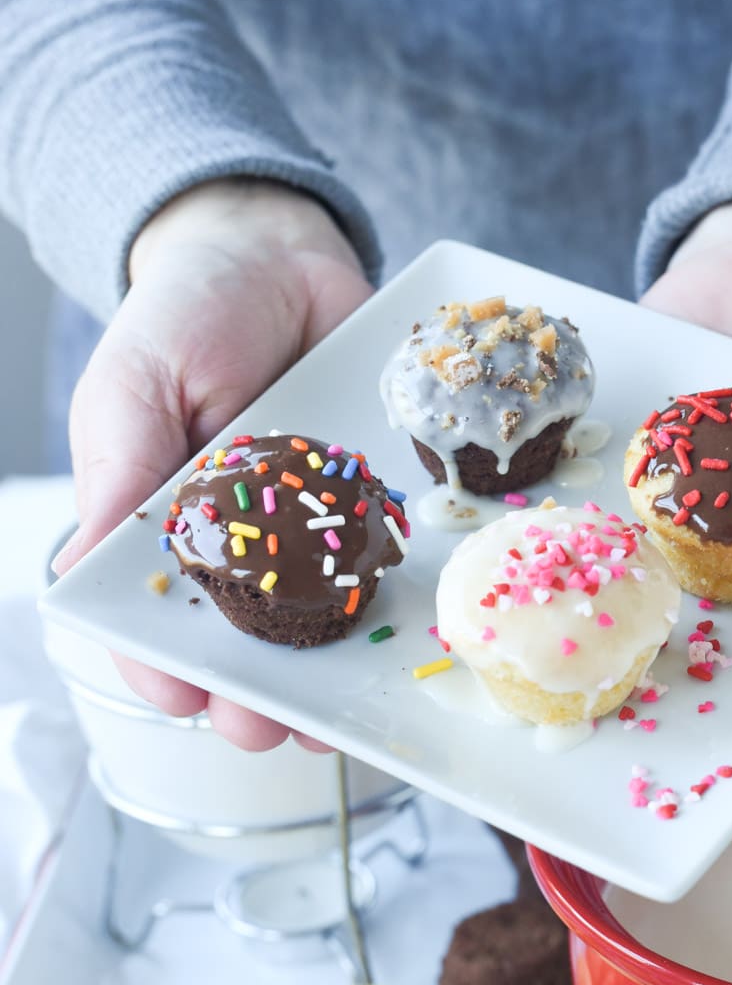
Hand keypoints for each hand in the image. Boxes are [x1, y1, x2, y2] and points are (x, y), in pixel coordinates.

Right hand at [55, 178, 372, 749]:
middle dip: (252, 695)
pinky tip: (400, 643)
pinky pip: (385, 565)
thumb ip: (118, 470)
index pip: (155, 620)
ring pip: (318, 626)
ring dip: (324, 679)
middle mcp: (244, 547)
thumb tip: (77, 570)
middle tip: (267, 727)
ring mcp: (314, 533)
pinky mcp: (373, 507)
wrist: (282, 256)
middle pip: (244, 643)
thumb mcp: (137, 381)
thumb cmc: (189, 315)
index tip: (180, 696)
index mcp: (170, 529)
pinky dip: (393, 607)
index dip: (162, 665)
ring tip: (335, 716)